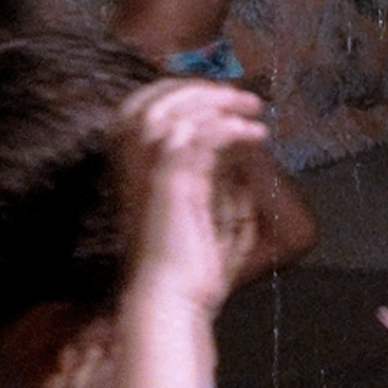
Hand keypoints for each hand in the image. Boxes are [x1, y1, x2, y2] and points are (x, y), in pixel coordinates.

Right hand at [115, 80, 269, 310]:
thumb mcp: (205, 208)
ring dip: (217, 102)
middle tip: (243, 97)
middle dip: (201, 89)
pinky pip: (197, 137)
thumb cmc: (189, 265)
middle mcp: (131, 165)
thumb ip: (214, 174)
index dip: (179, 91)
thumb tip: (237, 146)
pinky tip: (256, 135)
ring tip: (254, 109)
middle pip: (153, 100)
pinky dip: (229, 128)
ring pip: (172, 111)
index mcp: (133, 169)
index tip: (220, 95)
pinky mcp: (169, 184)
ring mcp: (146, 173)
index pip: (141, 107)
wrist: (172, 298)